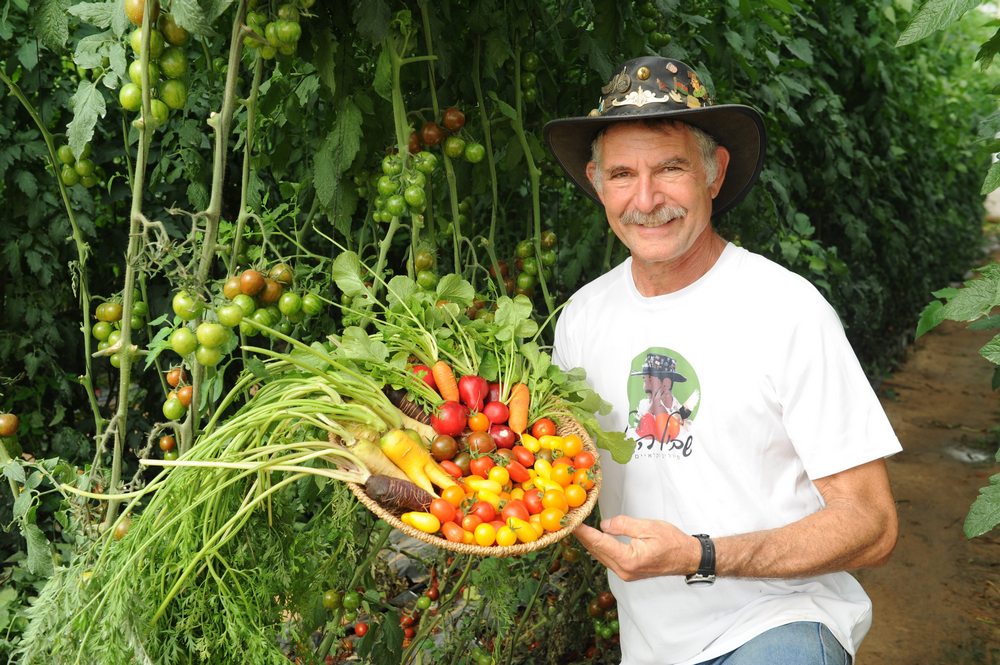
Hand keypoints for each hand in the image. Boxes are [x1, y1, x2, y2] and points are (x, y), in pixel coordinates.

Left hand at [573, 515, 699, 581]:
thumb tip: (604, 525)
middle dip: (582, 536)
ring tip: (577, 527)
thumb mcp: (648, 527)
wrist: (687, 558)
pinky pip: (608, 558)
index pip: (599, 542)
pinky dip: (599, 547)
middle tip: (569, 521)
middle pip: (596, 551)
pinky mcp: (628, 572)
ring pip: (600, 556)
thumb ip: (624, 525)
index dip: (583, 531)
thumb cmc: (673, 542)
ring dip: (589, 542)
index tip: (570, 522)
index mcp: (628, 559)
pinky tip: (593, 537)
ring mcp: (625, 573)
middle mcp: (624, 570)